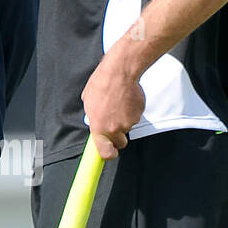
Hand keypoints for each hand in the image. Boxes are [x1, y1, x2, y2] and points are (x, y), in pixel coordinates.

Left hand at [81, 43, 145, 159]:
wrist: (119, 73)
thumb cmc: (101, 85)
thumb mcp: (88, 102)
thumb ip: (92, 116)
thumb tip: (94, 120)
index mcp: (99, 128)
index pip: (106, 153)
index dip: (109, 154)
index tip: (110, 152)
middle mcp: (115, 129)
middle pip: (121, 142)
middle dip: (118, 135)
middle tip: (114, 121)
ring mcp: (129, 122)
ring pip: (128, 126)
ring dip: (124, 118)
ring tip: (118, 102)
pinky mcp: (139, 114)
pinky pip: (135, 116)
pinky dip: (132, 110)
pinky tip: (126, 98)